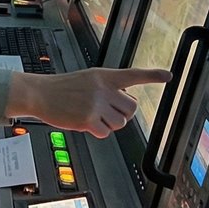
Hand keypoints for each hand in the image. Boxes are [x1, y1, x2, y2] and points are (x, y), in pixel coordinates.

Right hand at [4, 67, 170, 137]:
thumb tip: (127, 106)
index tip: (168, 76)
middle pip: (131, 109)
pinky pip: (105, 133)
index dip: (152, 76)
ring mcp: (96, 104)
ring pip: (120, 123)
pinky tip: (84, 122)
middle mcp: (103, 88)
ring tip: (92, 115)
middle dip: (123, 113)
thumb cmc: (63, 88)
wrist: (40, 93)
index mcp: (104, 76)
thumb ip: (108, 89)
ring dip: (108, 123)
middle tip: (107, 112)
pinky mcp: (88, 119)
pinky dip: (96, 131)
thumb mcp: (88, 81)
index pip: (133, 75)